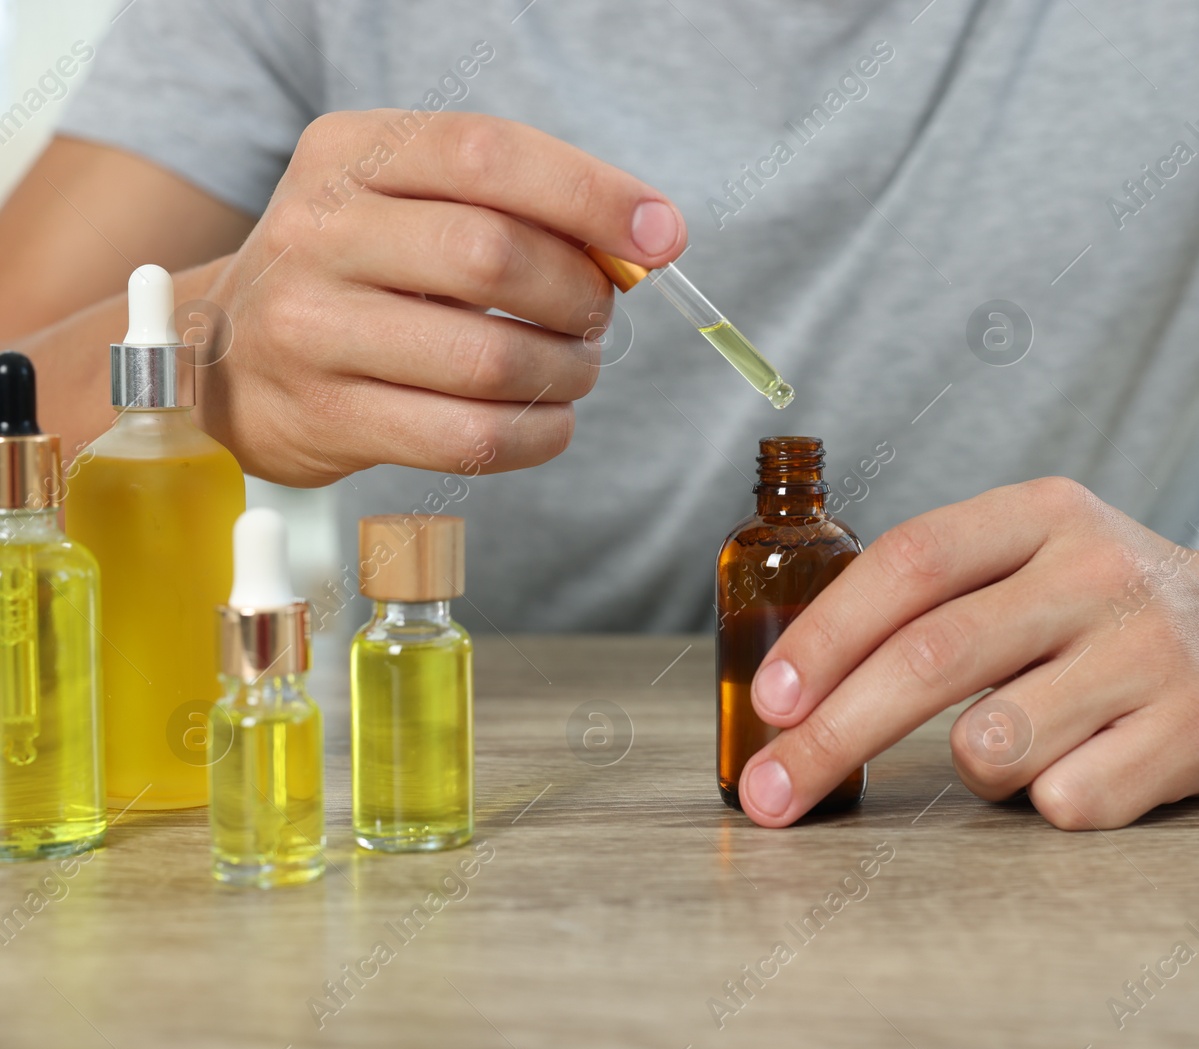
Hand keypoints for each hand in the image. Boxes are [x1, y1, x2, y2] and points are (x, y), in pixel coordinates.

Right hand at [197, 110, 685, 485]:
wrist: (229, 355)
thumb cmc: (361, 270)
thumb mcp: (413, 201)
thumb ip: (517, 204)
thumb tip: (650, 237)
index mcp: (351, 152)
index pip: (486, 153)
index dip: (591, 195)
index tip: (663, 235)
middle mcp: (318, 230)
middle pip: (492, 255)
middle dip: (578, 292)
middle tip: (596, 313)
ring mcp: (312, 327)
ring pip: (488, 357)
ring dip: (565, 369)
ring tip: (572, 366)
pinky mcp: (325, 417)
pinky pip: (467, 437)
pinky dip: (537, 433)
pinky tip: (549, 418)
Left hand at [736, 478, 1198, 828]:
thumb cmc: (1111, 607)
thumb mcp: (1036, 558)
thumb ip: (938, 595)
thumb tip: (797, 685)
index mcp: (1044, 514)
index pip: (911, 561)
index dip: (826, 634)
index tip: (771, 700)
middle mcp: (1098, 571)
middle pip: (933, 656)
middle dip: (833, 737)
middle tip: (771, 795)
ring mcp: (1153, 651)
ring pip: (993, 744)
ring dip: (972, 769)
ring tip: (1019, 743)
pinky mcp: (1196, 731)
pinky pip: (1068, 800)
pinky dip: (1048, 802)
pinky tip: (1089, 763)